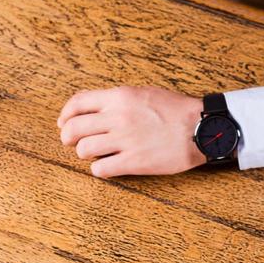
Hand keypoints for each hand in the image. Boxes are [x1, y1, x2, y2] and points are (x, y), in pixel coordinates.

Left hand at [57, 85, 206, 177]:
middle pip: (73, 128)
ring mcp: (124, 140)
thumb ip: (118, 98)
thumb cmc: (175, 109)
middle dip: (68, 137)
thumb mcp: (143, 92)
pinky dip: (99, 169)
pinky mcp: (133, 162)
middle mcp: (117, 117)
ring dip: (85, 153)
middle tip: (72, 142)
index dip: (65, 114)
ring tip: (96, 153)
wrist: (200, 128)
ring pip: (83, 149)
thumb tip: (95, 106)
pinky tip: (108, 166)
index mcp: (120, 96)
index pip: (78, 103)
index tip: (64, 123)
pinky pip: (100, 169)